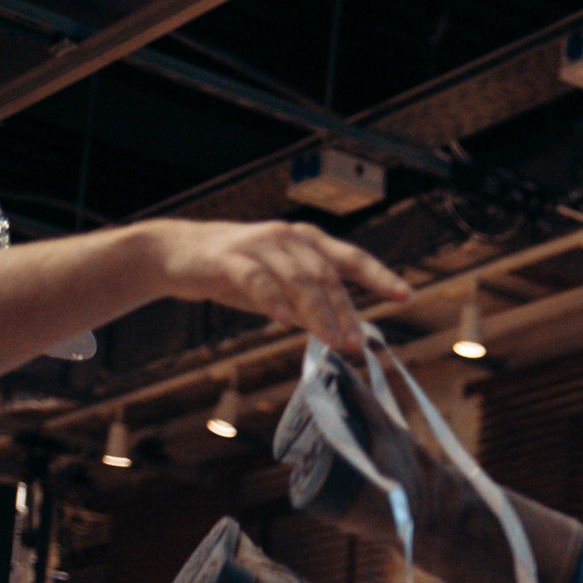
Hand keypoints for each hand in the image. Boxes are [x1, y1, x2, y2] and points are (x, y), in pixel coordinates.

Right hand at [146, 220, 410, 352]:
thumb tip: (344, 336)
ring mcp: (259, 244)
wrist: (177, 253)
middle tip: (356, 345)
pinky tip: (283, 321)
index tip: (405, 295)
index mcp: (306, 242)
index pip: (351, 258)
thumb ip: (311, 306)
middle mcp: (288, 237)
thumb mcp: (281, 289)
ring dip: (318, 313)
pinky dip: (272, 300)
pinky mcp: (230, 258)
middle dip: (345, 312)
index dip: (379, 276)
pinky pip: (257, 280)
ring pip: (298, 279)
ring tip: (330, 342)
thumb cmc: (237, 272)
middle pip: (327, 276)